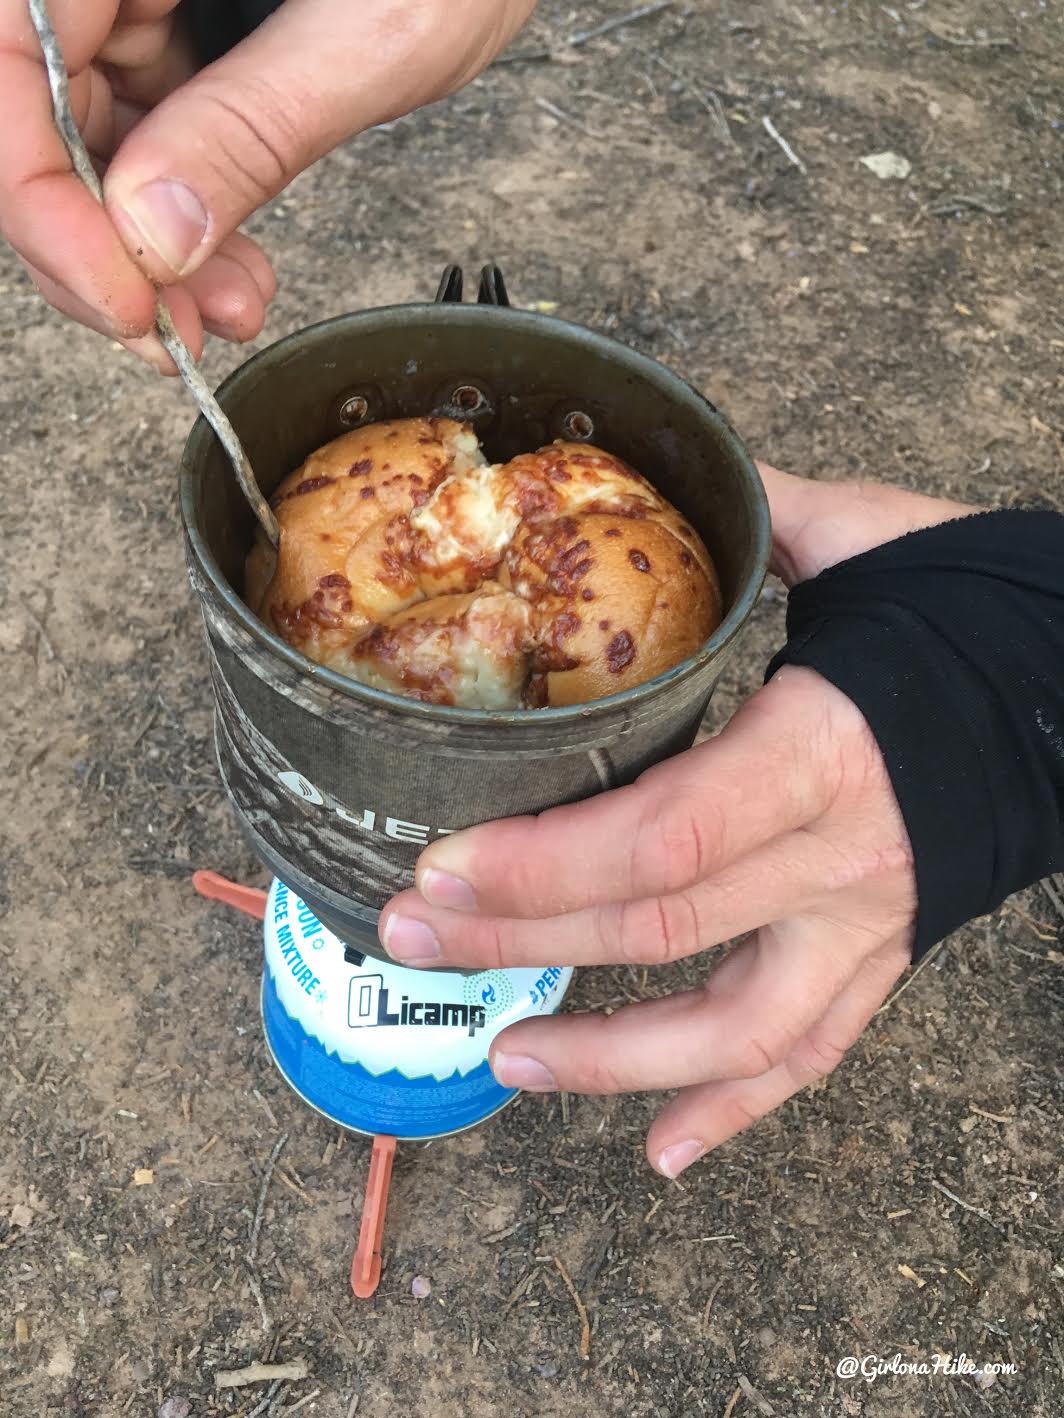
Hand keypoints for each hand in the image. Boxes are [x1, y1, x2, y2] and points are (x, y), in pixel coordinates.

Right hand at [1, 0, 534, 369]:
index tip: (118, 296)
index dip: (38, 196)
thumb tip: (151, 236)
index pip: (6, 59)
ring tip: (226, 312)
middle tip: (167, 334)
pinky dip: (186, 223)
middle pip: (33, 114)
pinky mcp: (183, 35)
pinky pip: (152, 139)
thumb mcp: (369, 32)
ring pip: (91, 141)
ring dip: (150, 254)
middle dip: (99, 247)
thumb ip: (251, 127)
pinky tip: (234, 275)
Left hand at [378, 466, 976, 1176]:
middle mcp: (841, 856)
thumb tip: (668, 464)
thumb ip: (760, 508)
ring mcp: (866, 922)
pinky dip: (736, 1108)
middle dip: (520, 936)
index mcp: (823, 746)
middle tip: (407, 934)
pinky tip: (660, 1153)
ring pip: (735, 1027)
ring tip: (505, 1060)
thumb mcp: (865, 535)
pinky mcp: (884, 956)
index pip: (665, 835)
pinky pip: (813, 1053)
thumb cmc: (968, 603)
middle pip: (661, 927)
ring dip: (611, 1060)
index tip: (437, 867)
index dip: (543, 865)